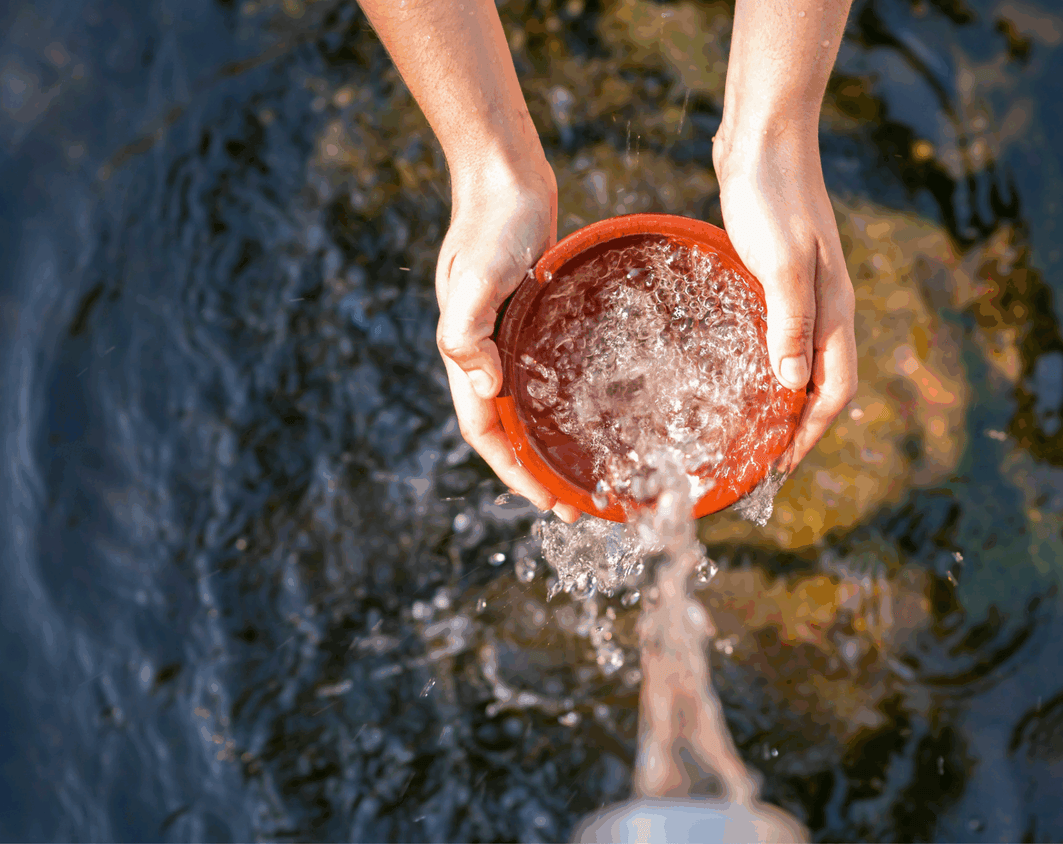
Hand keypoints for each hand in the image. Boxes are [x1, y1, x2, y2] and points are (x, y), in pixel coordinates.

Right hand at [435, 156, 580, 521]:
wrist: (505, 176)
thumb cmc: (493, 224)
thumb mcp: (477, 276)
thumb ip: (467, 330)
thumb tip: (484, 388)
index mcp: (468, 353)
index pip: (487, 432)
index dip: (515, 472)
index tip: (550, 503)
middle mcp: (486, 352)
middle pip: (508, 429)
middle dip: (537, 472)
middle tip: (579, 505)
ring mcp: (508, 336)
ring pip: (527, 405)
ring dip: (550, 442)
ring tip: (587, 471)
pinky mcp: (532, 318)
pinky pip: (545, 373)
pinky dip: (563, 400)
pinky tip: (595, 409)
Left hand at [715, 124, 857, 473]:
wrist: (764, 137)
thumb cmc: (771, 196)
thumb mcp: (779, 262)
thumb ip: (788, 322)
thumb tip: (791, 387)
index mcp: (833, 310)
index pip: (834, 391)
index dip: (809, 434)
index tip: (779, 468)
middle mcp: (826, 307)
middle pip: (821, 384)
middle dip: (798, 428)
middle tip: (759, 461)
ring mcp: (804, 291)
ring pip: (801, 361)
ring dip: (781, 399)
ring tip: (748, 430)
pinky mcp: (778, 275)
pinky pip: (779, 334)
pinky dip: (765, 363)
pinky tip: (735, 369)